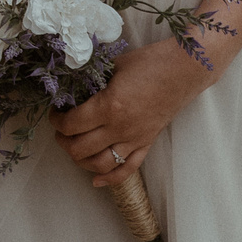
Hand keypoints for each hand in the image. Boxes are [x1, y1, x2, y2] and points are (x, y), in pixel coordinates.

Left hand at [54, 36, 215, 186]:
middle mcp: (120, 127)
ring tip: (74, 147)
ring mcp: (134, 138)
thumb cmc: (151, 61)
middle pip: (80, 149)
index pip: (71, 124)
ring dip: (81, 160)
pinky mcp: (147, 142)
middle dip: (63, 141)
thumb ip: (93, 79)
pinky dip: (109, 178)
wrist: (185, 69)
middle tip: (61, 129)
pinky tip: (96, 180)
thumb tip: (73, 85)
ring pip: (99, 164)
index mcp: (109, 106)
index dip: (57, 121)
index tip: (56, 112)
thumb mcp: (115, 65)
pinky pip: (127, 169)